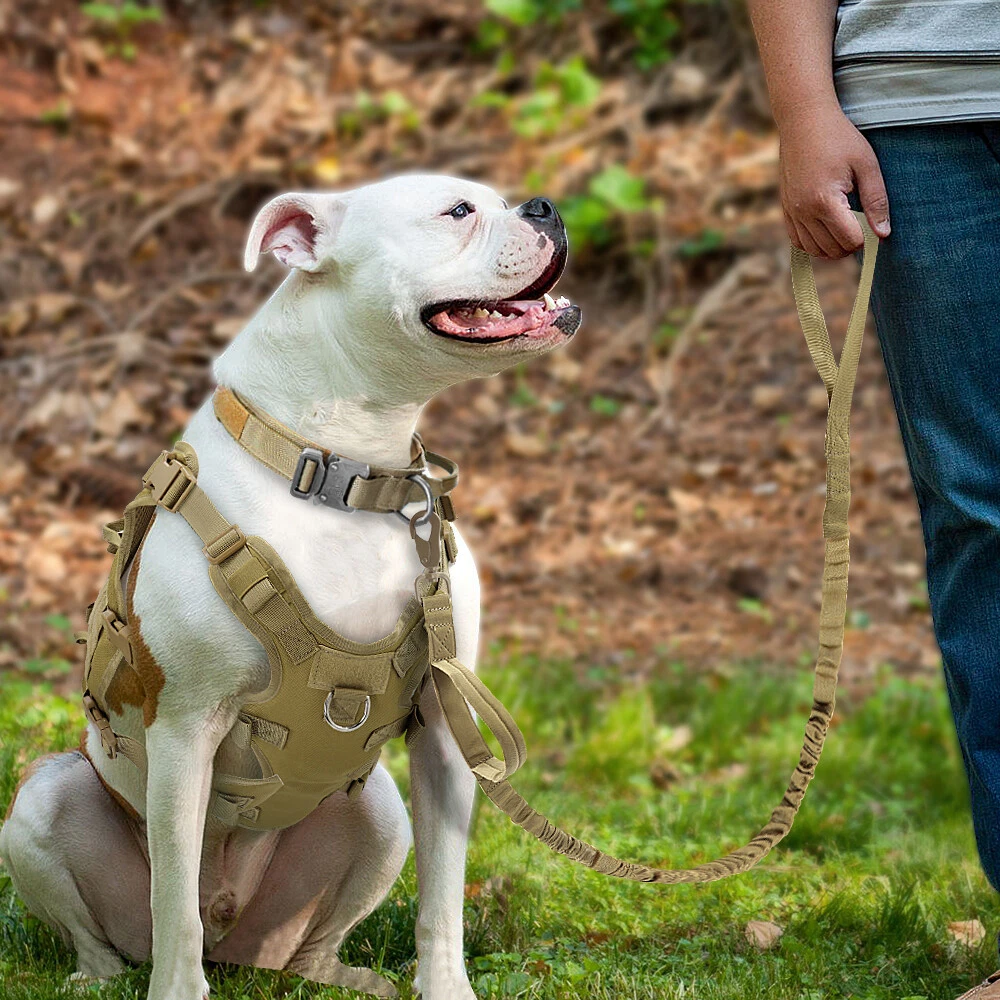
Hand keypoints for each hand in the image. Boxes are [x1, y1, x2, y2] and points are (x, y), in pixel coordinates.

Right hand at [777, 101, 890, 258]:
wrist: (803, 121)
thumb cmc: (839, 137)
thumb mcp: (866, 164)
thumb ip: (876, 200)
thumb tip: (883, 234)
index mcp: (825, 200)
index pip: (849, 240)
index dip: (866, 238)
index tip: (874, 224)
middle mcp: (804, 211)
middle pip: (832, 249)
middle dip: (851, 244)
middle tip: (863, 226)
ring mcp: (791, 212)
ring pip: (814, 249)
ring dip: (833, 247)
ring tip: (847, 230)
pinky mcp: (785, 209)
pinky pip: (798, 241)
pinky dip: (813, 244)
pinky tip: (827, 232)